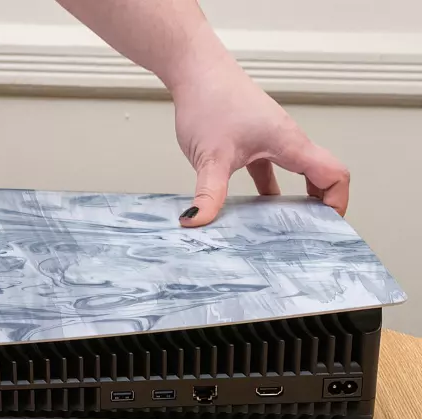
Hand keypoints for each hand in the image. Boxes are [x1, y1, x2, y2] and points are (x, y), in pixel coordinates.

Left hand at [172, 51, 349, 226]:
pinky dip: (265, 190)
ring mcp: (269, 140)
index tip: (327, 227)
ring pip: (294, 174)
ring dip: (292, 200)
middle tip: (308, 235)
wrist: (195, 70)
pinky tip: (248, 209)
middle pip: (320, 176)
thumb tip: (197, 222)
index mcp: (290, 143)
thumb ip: (208, 194)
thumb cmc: (210, 100)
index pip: (334, 174)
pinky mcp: (251, 141)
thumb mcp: (211, 157)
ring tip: (281, 229)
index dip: (337, 202)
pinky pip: (269, 170)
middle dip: (319, 207)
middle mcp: (286, 140)